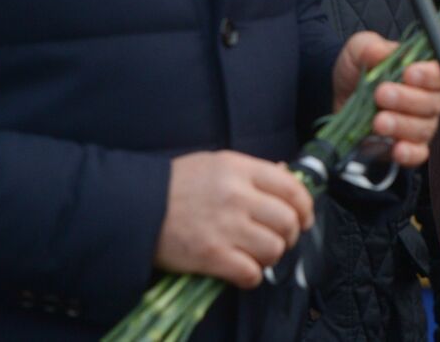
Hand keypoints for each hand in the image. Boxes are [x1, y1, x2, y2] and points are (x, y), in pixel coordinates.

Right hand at [154, 150, 314, 287]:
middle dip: (291, 234)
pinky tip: (243, 270)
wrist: (134, 207)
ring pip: (274, 248)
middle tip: (280, 239)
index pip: (292, 188)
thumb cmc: (176, 184)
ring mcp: (225, 227)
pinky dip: (252, 276)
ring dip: (272, 256)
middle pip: (288, 221)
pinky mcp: (211, 256)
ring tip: (259, 254)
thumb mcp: (217, 163)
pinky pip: (250, 273)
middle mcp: (238, 196)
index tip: (304, 217)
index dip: (305, 206)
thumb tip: (286, 175)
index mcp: (240, 169)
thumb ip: (252, 171)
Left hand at [333, 31, 439, 166]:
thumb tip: (382, 52)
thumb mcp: (358, 51)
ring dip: (401, 125)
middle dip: (408, 99)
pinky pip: (418, 154)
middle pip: (433, 102)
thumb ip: (369, 47)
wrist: (339, 97)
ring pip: (424, 128)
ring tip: (378, 121)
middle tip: (382, 94)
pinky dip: (409, 153)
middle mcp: (427, 99)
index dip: (429, 75)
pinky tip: (396, 149)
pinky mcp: (407, 148)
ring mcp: (419, 125)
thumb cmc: (358, 70)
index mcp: (423, 72)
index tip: (409, 73)